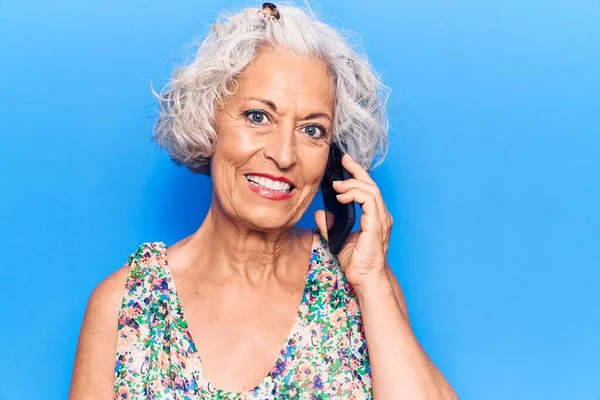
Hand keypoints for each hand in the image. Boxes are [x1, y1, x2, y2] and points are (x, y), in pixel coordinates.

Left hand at [314, 153, 393, 288]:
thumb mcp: (337, 238)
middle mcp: (381, 216)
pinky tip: (342, 196)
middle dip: (357, 170)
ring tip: (337, 185)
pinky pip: (369, 201)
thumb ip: (329, 225)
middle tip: (344, 161)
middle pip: (371, 185)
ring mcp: (381, 220)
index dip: (358, 175)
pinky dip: (355, 194)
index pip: (368, 190)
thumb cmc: (356, 263)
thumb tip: (320, 212)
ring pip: (371, 190)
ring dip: (353, 183)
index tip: (346, 164)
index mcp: (374, 217)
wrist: (365, 279)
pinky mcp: (377, 225)